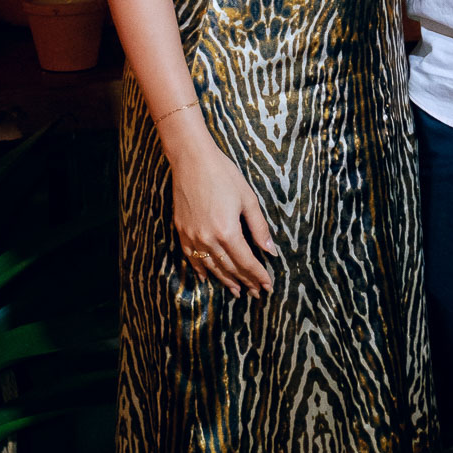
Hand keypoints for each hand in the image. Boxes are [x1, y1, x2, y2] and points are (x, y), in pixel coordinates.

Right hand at [172, 142, 274, 296]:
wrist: (192, 160)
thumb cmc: (223, 175)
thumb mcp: (248, 199)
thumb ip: (259, 228)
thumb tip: (270, 251)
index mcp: (228, 231)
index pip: (247, 262)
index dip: (258, 276)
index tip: (268, 286)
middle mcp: (209, 239)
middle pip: (230, 268)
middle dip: (245, 282)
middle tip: (256, 293)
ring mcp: (193, 236)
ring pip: (211, 267)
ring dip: (225, 280)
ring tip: (236, 291)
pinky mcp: (181, 231)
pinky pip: (191, 257)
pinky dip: (201, 270)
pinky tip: (208, 277)